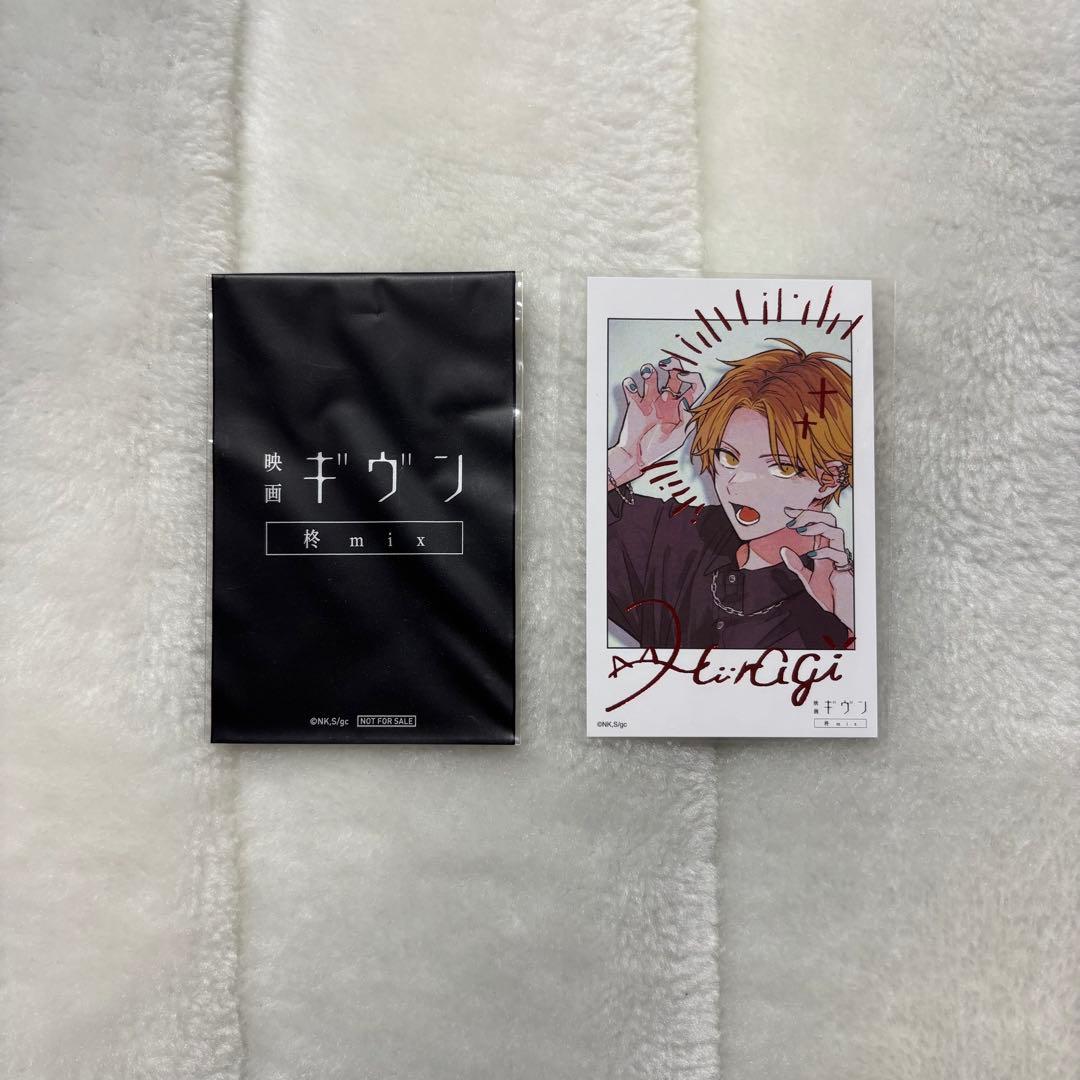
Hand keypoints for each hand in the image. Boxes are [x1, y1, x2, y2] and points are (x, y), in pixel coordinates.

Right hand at [611, 364, 705, 479]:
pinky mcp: (635, 404)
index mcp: (681, 407)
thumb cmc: (658, 449)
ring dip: (649, 372)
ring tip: (647, 374)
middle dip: (672, 366)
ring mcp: (651, 401)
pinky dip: (630, 385)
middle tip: (666, 366)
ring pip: (652, 378)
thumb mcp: (678, 437)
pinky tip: (631, 387)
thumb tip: (686, 401)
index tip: (681, 377)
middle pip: (674, 375)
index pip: (693, 386)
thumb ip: (685, 419)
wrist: (637, 457)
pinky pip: (632, 389)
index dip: (690, 377)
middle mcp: (667, 401)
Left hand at [779, 506, 853, 636]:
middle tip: (791, 519)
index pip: (816, 524)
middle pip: (829, 520)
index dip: (803, 514)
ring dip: (817, 527)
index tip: (787, 511)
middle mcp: (834, 549)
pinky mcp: (846, 570)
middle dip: (810, 514)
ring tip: (800, 530)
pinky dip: (824, 552)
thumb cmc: (829, 595)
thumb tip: (783, 550)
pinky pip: (839, 554)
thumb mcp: (807, 579)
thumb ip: (796, 565)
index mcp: (824, 549)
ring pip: (836, 531)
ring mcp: (841, 558)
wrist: (841, 613)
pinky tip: (812, 556)